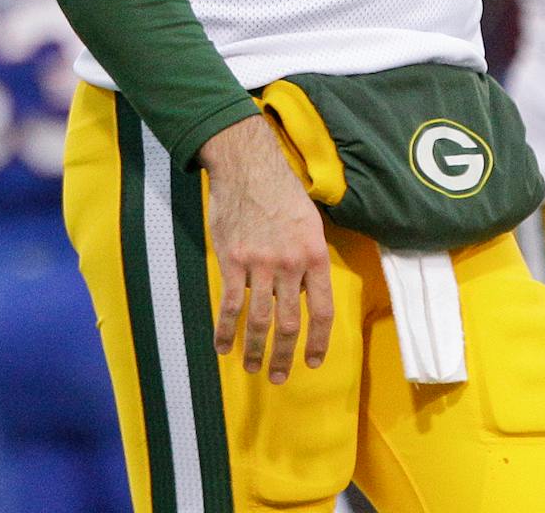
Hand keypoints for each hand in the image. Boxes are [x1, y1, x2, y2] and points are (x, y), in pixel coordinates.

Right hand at [199, 115, 333, 383]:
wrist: (248, 167)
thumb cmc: (282, 191)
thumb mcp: (310, 221)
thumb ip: (309, 258)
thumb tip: (304, 291)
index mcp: (315, 254)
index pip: (322, 309)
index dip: (319, 340)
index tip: (313, 362)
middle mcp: (290, 264)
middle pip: (289, 322)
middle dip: (285, 355)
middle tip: (280, 377)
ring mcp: (259, 264)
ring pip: (259, 319)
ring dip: (256, 349)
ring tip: (254, 369)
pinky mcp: (232, 261)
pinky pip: (229, 305)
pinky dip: (225, 330)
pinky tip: (222, 347)